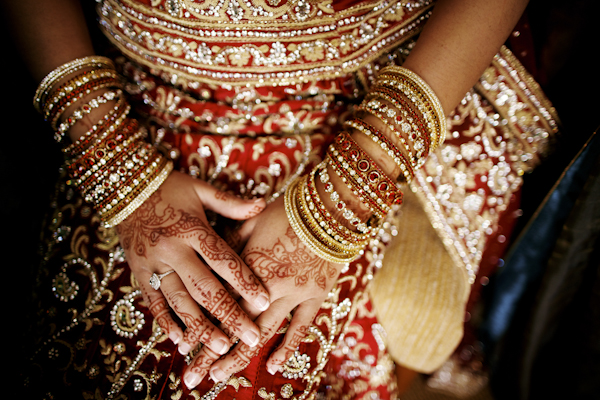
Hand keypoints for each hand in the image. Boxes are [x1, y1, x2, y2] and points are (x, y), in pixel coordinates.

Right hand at [116, 171, 270, 356]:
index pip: (223, 260)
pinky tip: (181, 342)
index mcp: (192, 229)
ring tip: (221, 347)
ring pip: (179, 301)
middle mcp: (174, 250)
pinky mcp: (139, 274)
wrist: (124, 188)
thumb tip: (263, 204)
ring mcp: (154, 264)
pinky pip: (153, 302)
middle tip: (250, 337)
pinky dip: (166, 323)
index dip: (244, 281)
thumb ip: (230, 203)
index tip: (264, 301)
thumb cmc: (169, 187)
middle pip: (205, 288)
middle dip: (229, 315)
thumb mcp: (200, 190)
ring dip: (200, 327)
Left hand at [182, 197, 344, 387]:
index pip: (217, 302)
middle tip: (192, 376)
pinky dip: (286, 348)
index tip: (183, 347)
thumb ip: (231, 242)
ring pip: (262, 332)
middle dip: (211, 352)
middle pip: (234, 324)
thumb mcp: (252, 220)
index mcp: (246, 265)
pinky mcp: (314, 297)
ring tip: (219, 377)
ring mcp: (292, 294)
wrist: (331, 209)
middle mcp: (265, 285)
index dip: (199, 325)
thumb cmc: (289, 209)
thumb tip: (212, 256)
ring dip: (239, 357)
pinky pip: (300, 328)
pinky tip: (272, 367)